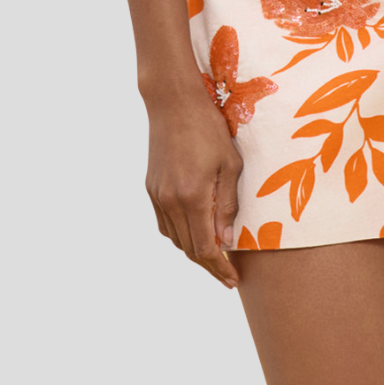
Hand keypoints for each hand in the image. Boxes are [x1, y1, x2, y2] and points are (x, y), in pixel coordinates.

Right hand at [145, 93, 241, 289]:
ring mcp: (157, 195)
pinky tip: (194, 232)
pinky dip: (180, 234)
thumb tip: (227, 241)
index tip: (232, 281)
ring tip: (214, 255)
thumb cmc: (209, 129)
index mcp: (193, 197)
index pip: (205, 249)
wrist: (174, 103)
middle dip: (209, 265)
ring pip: (175, 238)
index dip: (219, 269)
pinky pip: (165, 223)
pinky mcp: (151, 188)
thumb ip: (228, 206)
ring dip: (194, 251)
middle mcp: (170, 201)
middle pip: (189, 249)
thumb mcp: (230, 165)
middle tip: (228, 274)